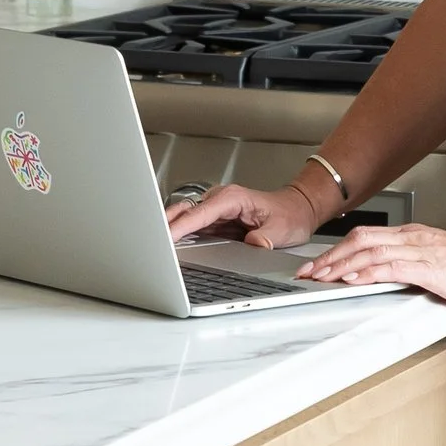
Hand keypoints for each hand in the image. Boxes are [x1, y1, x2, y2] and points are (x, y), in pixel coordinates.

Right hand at [165, 179, 321, 250]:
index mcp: (232, 198)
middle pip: (184, 212)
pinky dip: (178, 236)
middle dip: (164, 225)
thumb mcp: (282, 229)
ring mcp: (215, 211)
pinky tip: (168, 247)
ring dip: (168, 231)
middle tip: (147, 242)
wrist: (298, 209)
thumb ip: (265, 238)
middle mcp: (220, 201)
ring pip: (184, 219)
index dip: (180, 226)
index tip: (165, 238)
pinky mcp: (215, 221)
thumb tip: (253, 245)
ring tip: (152, 247)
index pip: (199, 213)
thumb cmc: (290, 215)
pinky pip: (191, 227)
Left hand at [305, 220, 445, 308]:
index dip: (338, 249)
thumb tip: (387, 277)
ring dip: (341, 265)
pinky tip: (352, 280)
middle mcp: (411, 237)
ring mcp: (418, 250)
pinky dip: (367, 272)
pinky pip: (390, 267)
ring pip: (369, 251)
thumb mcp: (435, 263)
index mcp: (412, 235)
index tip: (320, 263)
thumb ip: (411, 266)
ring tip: (322, 278)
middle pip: (360, 239)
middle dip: (330, 256)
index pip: (366, 236)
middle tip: (310, 271)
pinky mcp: (427, 267)